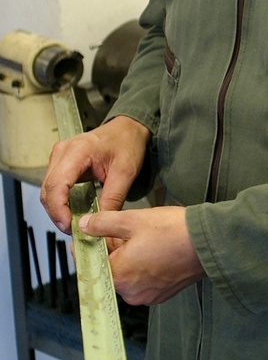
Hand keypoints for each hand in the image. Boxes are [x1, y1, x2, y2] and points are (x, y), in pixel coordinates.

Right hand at [41, 116, 149, 233]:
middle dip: (57, 214)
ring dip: (57, 210)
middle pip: (48, 190)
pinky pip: (53, 187)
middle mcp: (62, 152)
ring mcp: (58, 156)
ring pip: (47, 190)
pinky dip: (60, 202)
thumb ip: (112, 199)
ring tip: (75, 224)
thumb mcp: (125, 173)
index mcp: (78, 151)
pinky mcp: (60, 163)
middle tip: (74, 231)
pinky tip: (73, 212)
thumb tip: (101, 224)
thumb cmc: (126, 144)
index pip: (56, 184)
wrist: (127, 129)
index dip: (58, 209)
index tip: (69, 226)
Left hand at [77, 205, 203, 305]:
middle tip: (122, 231)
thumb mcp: (132, 220)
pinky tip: (154, 250)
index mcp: (118, 275)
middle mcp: (130, 292)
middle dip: (112, 251)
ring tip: (142, 239)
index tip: (91, 235)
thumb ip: (102, 224)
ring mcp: (147, 296)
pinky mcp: (162, 295)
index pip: (92, 264)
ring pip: (127, 276)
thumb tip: (84, 225)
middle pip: (110, 271)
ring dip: (129, 259)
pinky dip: (144, 267)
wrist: (209, 242)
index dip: (90, 247)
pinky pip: (143, 281)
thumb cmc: (173, 231)